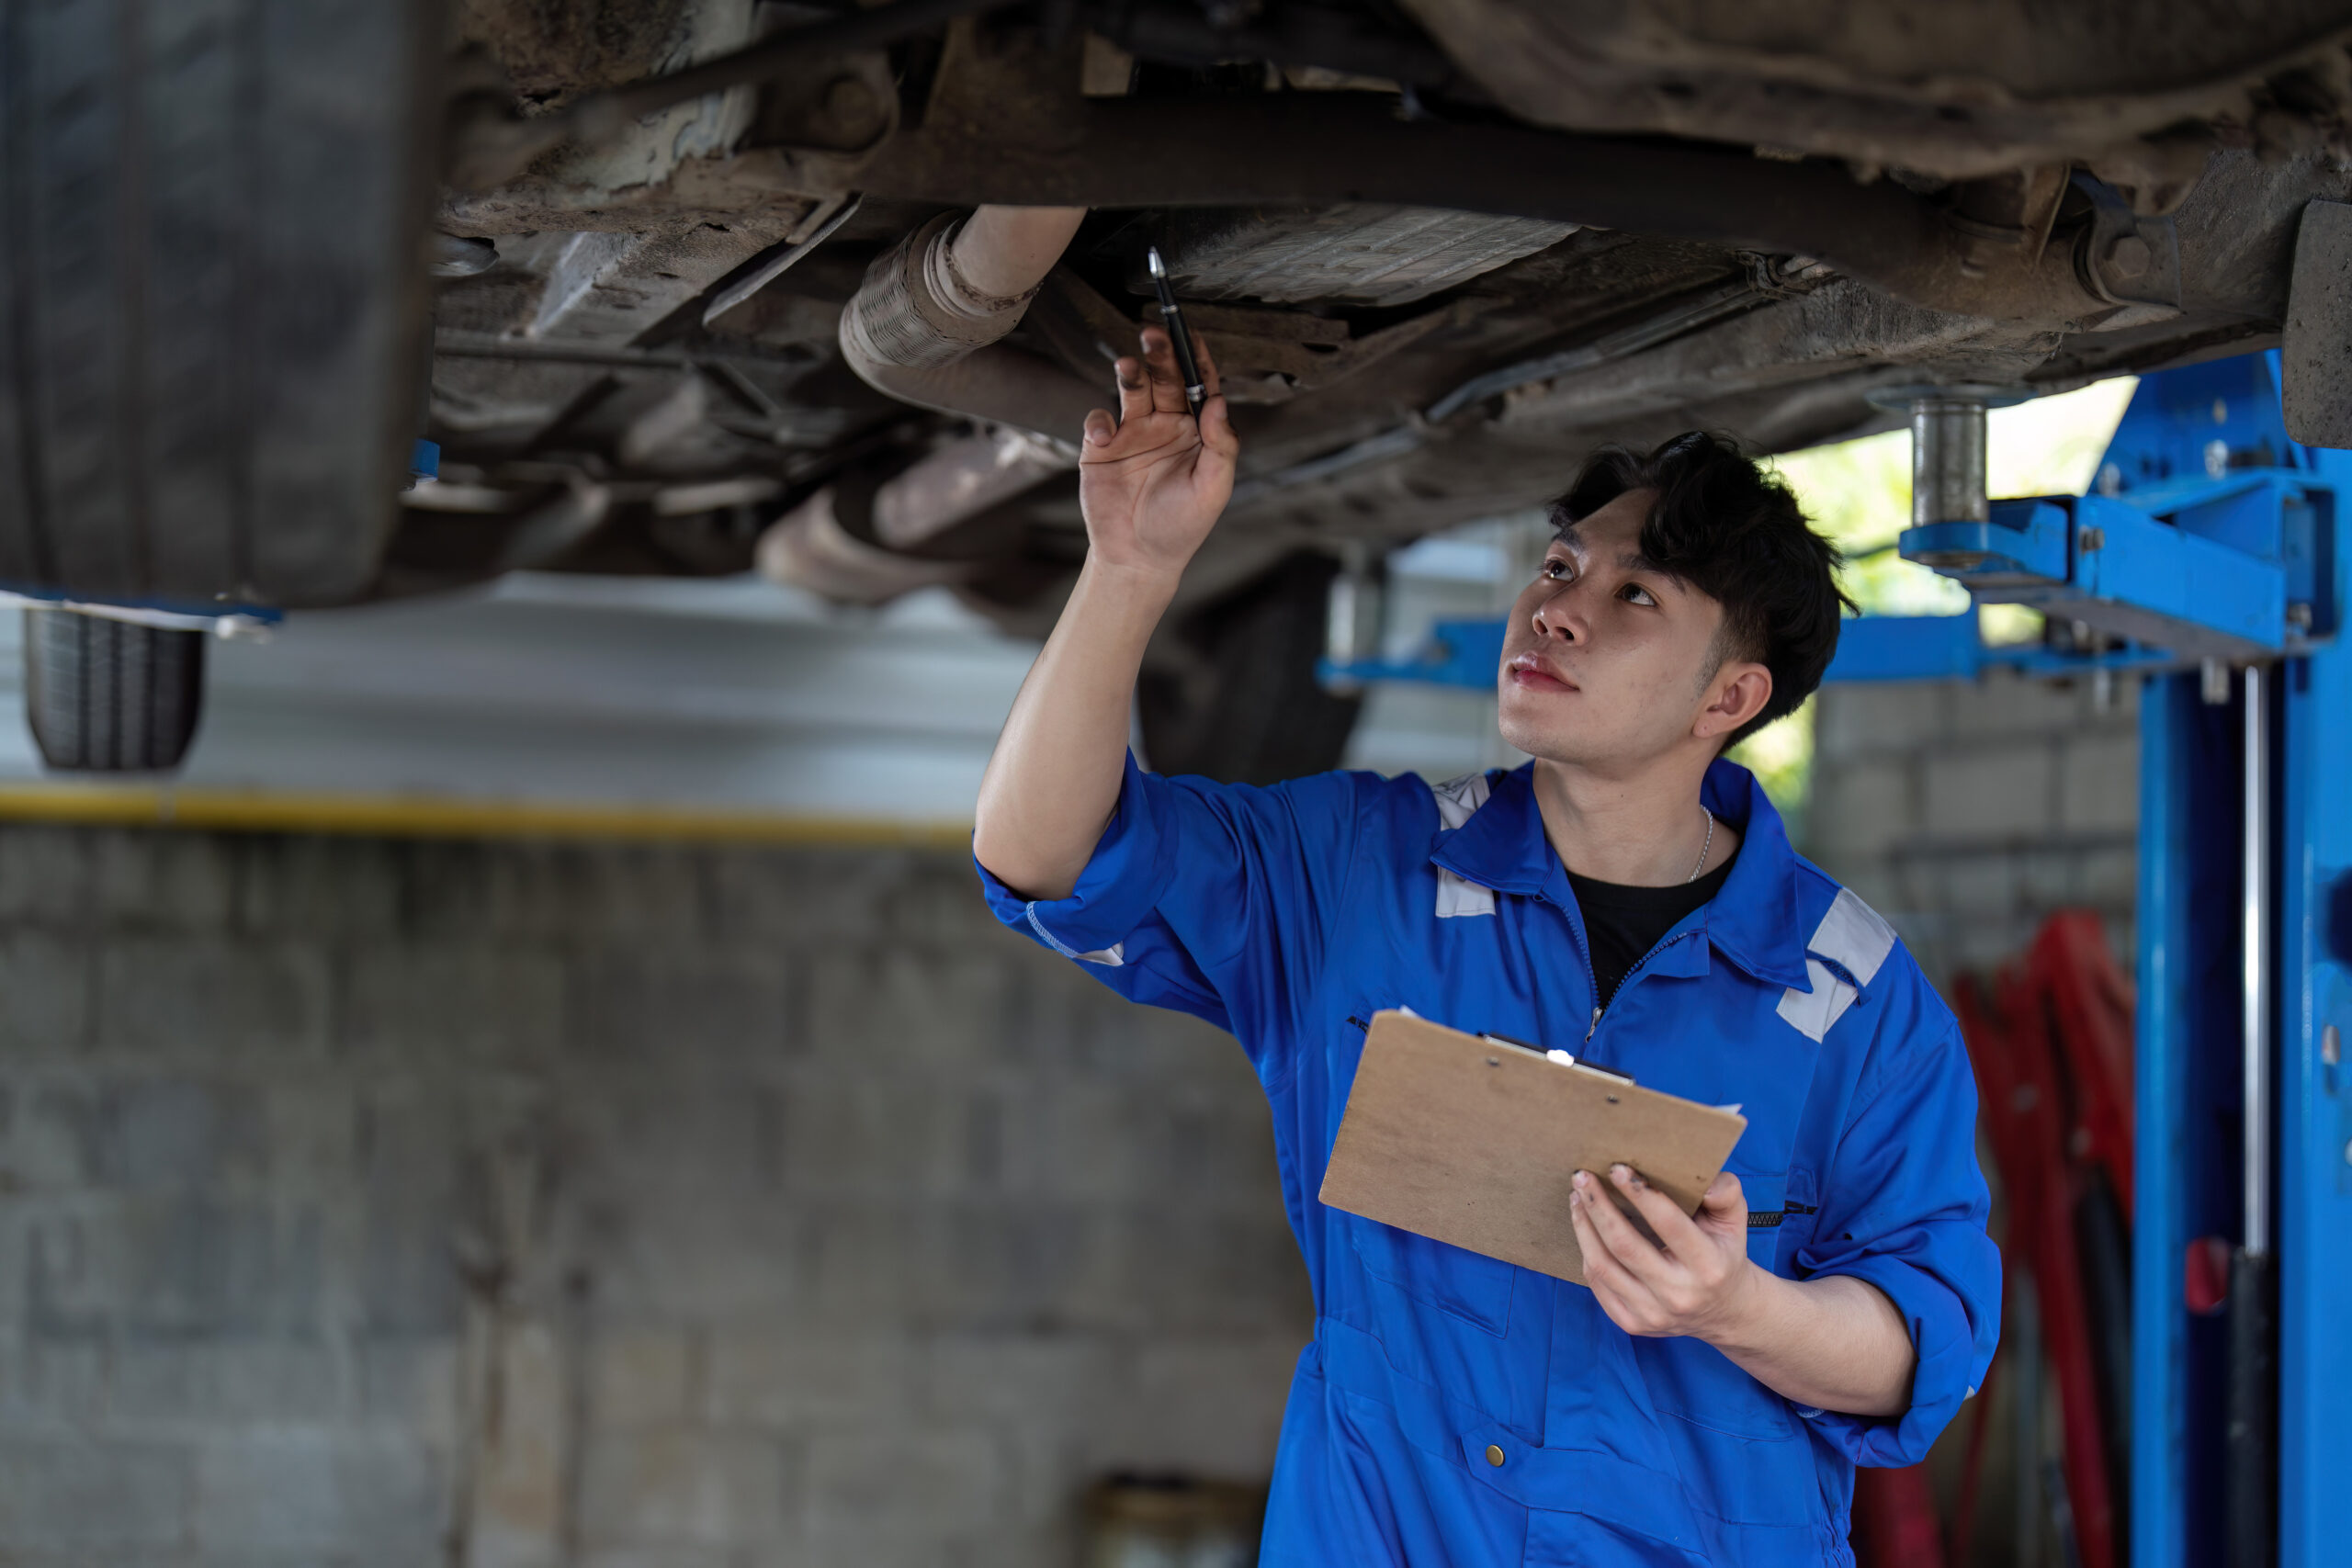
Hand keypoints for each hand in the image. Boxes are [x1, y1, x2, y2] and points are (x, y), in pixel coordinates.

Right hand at [1077, 326, 1236, 581]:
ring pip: (1132, 390)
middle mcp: (1166, 425)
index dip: (1197, 359)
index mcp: (1197, 431)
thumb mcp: (1213, 490)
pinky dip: (1100, 421)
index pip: (1200, 386)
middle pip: (1165, 379)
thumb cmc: (1182, 526)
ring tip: (1128, 365)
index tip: (1191, 334)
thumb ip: (1221, 446)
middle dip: (1160, 355)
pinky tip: (1105, 436)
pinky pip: (1099, 420)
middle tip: (1154, 333)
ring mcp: (1133, 433)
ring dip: (1130, 374)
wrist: (1138, 558)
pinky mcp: (1102, 447)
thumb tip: (1218, 402)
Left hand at [1569, 1166, 1759, 1342]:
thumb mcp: (1734, 1223)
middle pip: (1624, 1245)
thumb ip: (1727, 1194)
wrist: (1724, 1312)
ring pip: (1602, 1265)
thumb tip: (1706, 1185)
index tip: (1616, 1168)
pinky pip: (1597, 1283)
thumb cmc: (1723, 1255)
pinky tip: (1585, 1228)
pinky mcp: (1632, 1324)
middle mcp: (1679, 1294)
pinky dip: (1587, 1252)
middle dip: (1598, 1206)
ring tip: (1577, 1197)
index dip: (1640, 1194)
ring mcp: (1653, 1314)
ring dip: (1583, 1226)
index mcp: (1709, 1267)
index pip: (1668, 1225)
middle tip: (1582, 1176)